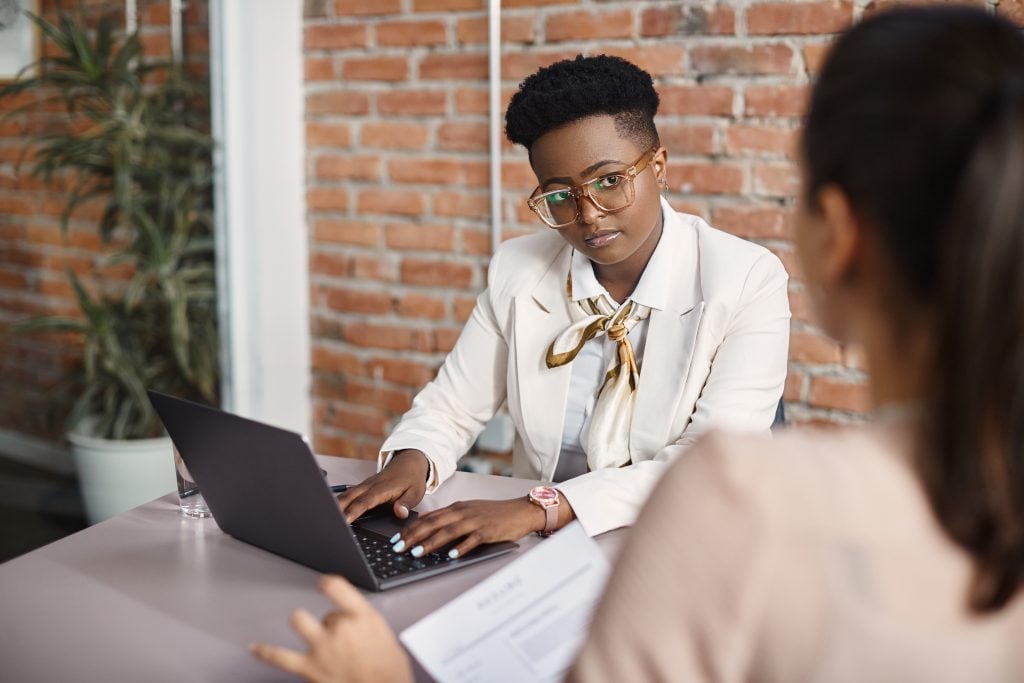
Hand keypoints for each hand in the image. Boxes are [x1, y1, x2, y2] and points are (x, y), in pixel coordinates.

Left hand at [250, 575, 411, 682]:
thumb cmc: (389, 673)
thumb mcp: (385, 636)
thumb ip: (365, 624)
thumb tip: (355, 622)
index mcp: (363, 617)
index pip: (337, 586)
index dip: (327, 583)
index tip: (324, 583)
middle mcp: (340, 628)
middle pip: (326, 613)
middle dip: (331, 622)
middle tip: (339, 637)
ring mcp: (322, 648)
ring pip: (300, 621)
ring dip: (303, 624)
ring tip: (306, 629)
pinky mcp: (308, 668)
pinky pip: (279, 657)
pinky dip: (265, 651)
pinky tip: (255, 647)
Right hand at [336, 450, 428, 523]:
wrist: (409, 462)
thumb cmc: (411, 479)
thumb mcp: (415, 492)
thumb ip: (406, 503)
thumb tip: (400, 512)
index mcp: (382, 488)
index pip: (365, 501)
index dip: (354, 512)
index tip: (345, 521)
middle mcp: (369, 485)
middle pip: (349, 497)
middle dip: (337, 509)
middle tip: (327, 522)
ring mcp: (364, 485)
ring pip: (345, 495)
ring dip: (334, 506)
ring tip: (324, 519)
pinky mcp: (362, 487)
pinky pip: (347, 495)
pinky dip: (338, 503)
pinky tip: (331, 512)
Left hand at [391, 498, 545, 558]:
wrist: (520, 511)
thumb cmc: (494, 514)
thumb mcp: (469, 511)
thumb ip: (449, 517)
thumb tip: (427, 524)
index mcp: (457, 508)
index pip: (429, 518)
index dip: (411, 528)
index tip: (396, 539)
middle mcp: (463, 512)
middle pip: (434, 524)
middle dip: (413, 536)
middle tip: (398, 547)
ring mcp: (475, 521)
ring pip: (448, 531)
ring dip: (431, 542)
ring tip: (417, 553)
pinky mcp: (488, 531)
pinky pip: (471, 540)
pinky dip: (460, 547)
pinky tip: (451, 556)